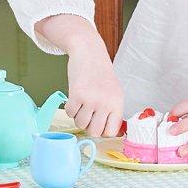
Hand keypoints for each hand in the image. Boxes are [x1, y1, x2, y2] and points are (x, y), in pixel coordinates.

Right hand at [35, 15, 124, 137]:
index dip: (102, 131)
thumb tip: (110, 134)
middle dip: (89, 127)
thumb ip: (113, 112)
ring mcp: (91, 99)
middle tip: (88, 117)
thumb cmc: (101, 74)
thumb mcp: (115, 93)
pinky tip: (74, 99)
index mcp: (118, 104)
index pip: (111, 132)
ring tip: (81, 106)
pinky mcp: (76, 94)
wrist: (89, 53)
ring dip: (78, 118)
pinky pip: (70, 113)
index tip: (98, 125)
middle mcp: (106, 103)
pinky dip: (70, 109)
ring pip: (80, 124)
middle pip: (95, 132)